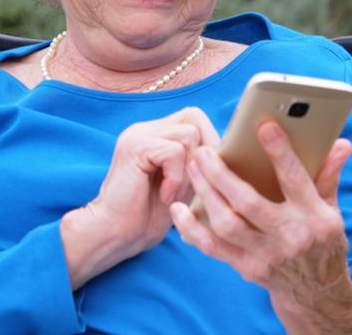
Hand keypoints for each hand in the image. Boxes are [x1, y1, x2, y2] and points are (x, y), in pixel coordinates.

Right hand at [61, 107, 219, 288]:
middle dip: (203, 152)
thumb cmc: (151, 215)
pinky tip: (164, 196)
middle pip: (195, 117)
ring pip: (189, 134)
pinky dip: (176, 178)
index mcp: (156, 133)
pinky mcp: (134, 146)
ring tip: (173, 193)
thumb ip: (200, 161)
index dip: (209, 141)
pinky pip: (174, 151)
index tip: (206, 175)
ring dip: (189, 170)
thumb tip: (234, 148)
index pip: (195, 117)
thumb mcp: (185, 182)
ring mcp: (138, 134)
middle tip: (191, 184)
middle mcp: (145, 128)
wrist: (118, 234)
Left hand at [171, 121, 351, 333]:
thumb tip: (340, 143)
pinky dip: (192, 228)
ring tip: (194, 168)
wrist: (316, 292)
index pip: (296, 180)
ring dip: (205, 194)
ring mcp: (267, 255)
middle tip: (204, 151)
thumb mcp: (331, 208)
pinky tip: (178, 209)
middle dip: (221, 175)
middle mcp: (291, 237)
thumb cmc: (321, 240)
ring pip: (227, 223)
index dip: (280, 153)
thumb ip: (328, 175)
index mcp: (315, 217)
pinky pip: (212, 247)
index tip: (264, 127)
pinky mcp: (247, 268)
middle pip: (249, 203)